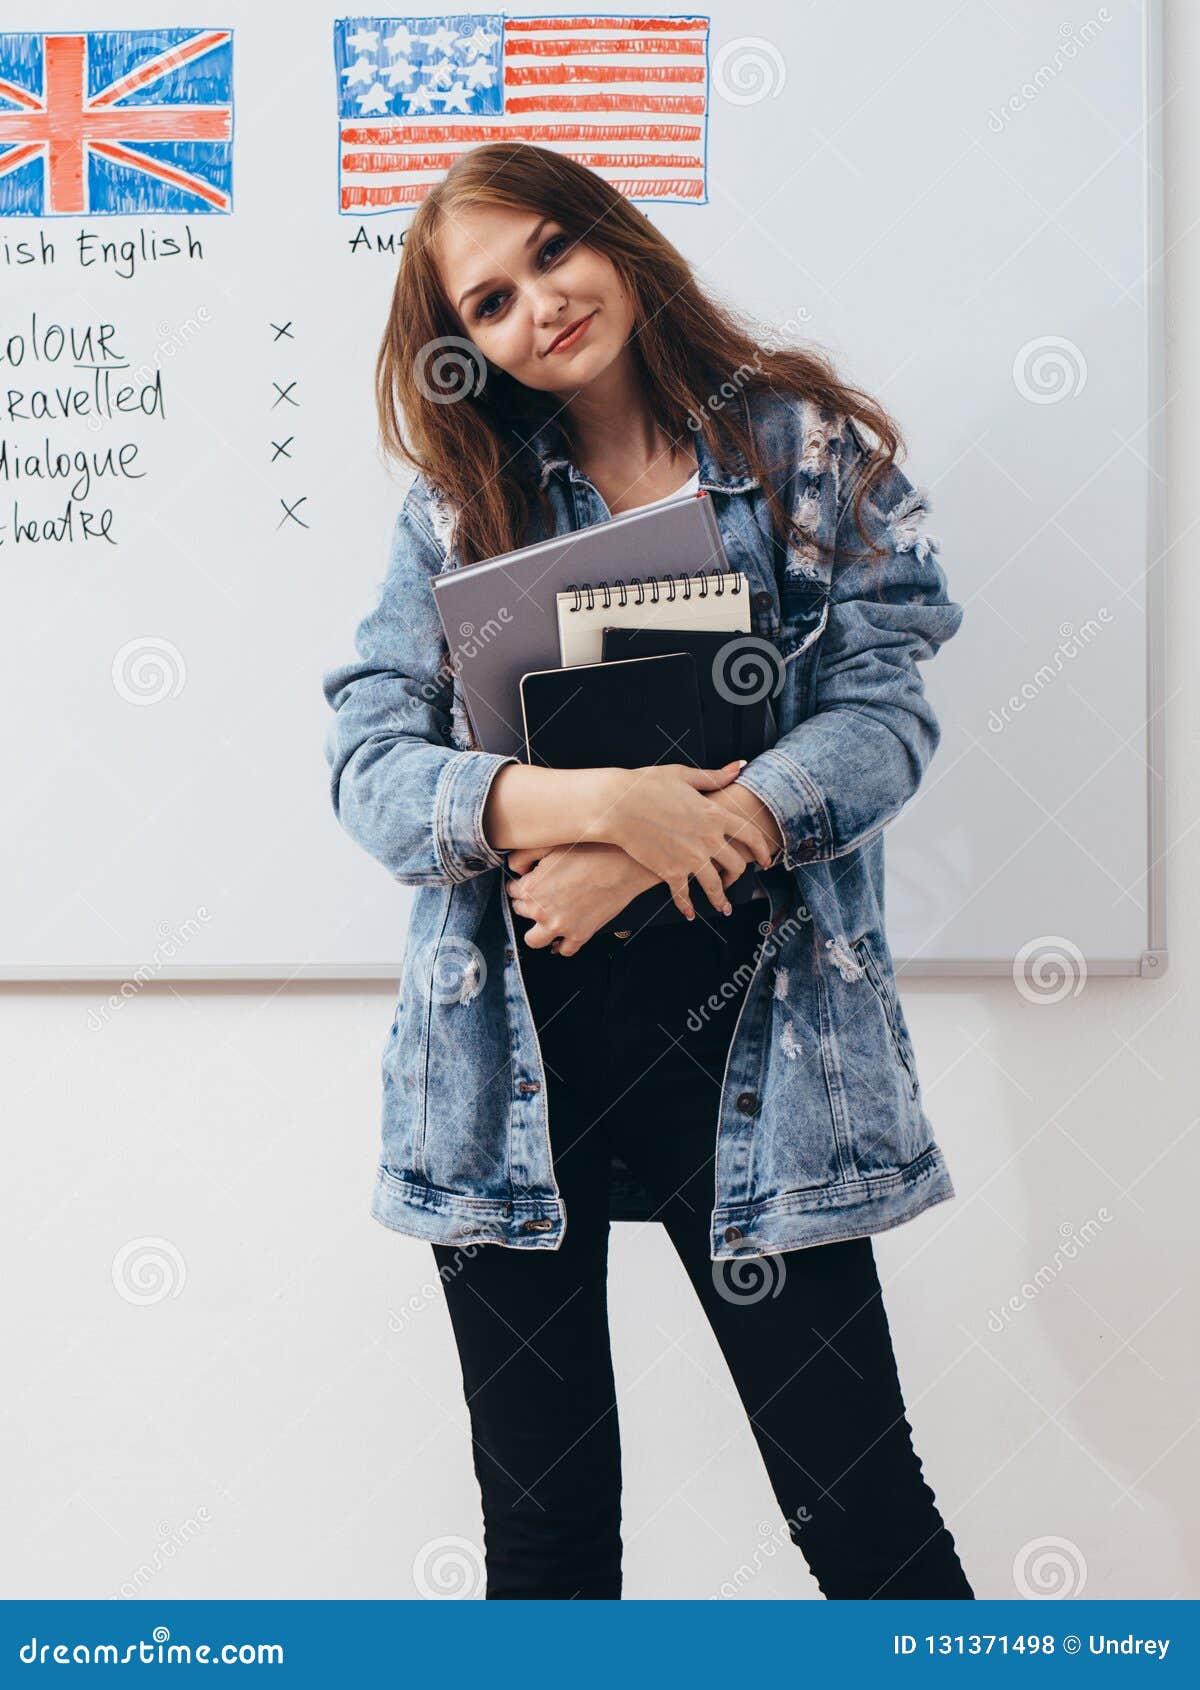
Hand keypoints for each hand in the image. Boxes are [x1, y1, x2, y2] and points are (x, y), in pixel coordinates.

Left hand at [505, 842, 658, 954]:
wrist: (623, 865)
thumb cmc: (590, 851)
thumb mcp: (550, 844)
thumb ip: (523, 856)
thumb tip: (516, 869)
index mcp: (530, 888)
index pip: (511, 891)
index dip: (521, 884)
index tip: (530, 881)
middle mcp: (541, 912)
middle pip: (521, 912)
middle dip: (528, 903)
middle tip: (542, 894)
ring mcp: (560, 927)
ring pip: (534, 940)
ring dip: (537, 930)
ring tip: (546, 919)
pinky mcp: (580, 935)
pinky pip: (564, 950)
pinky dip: (562, 944)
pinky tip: (563, 934)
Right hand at [603, 760, 773, 917]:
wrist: (617, 805)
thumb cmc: (647, 785)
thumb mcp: (683, 775)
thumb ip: (715, 776)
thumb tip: (739, 767)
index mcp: (715, 814)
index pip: (751, 835)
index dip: (762, 850)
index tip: (766, 860)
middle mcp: (708, 839)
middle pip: (737, 864)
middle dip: (739, 875)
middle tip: (736, 880)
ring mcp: (690, 858)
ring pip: (716, 886)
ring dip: (721, 900)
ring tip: (723, 908)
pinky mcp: (670, 872)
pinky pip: (684, 895)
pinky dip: (688, 907)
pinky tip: (690, 913)